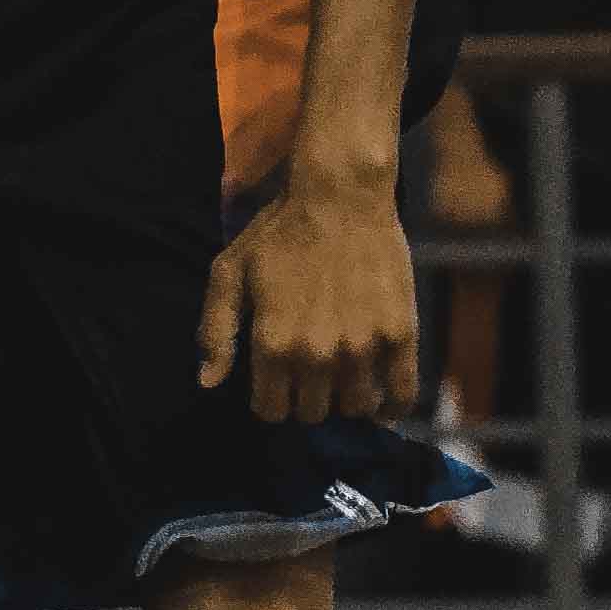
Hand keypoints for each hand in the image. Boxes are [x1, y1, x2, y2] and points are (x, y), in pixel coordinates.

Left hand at [199, 152, 422, 424]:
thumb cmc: (278, 231)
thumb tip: (208, 384)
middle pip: (311, 412)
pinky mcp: (400, 335)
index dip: (269, 401)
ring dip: (344, 399)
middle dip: (305, 399)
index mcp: (273, 343)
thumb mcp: (229, 271)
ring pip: (353, 407)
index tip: (276, 384)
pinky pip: (402, 394)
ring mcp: (362, 348)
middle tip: (309, 375)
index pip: (270, 410)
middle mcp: (317, 354)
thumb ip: (216, 330)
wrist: (340, 196)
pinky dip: (392, 406)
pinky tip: (382, 402)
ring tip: (341, 378)